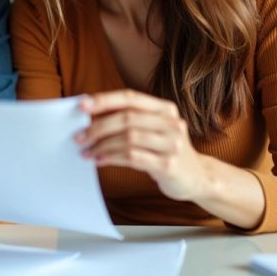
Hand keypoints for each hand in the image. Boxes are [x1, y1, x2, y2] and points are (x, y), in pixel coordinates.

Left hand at [77, 90, 209, 201]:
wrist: (197, 177)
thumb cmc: (166, 151)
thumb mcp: (154, 130)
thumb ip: (131, 121)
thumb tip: (90, 119)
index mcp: (165, 108)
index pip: (131, 98)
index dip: (105, 100)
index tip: (82, 106)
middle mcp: (171, 122)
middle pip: (127, 118)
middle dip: (98, 127)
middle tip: (79, 136)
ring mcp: (172, 144)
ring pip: (128, 138)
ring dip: (102, 145)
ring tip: (86, 151)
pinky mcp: (168, 165)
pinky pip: (133, 157)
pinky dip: (112, 158)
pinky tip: (99, 160)